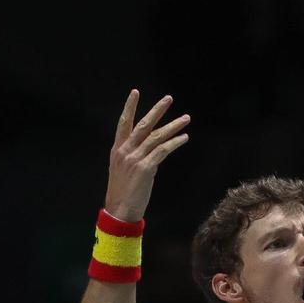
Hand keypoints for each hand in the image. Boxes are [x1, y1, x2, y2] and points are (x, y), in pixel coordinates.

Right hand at [103, 90, 190, 221]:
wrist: (120, 210)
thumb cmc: (123, 192)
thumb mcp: (123, 170)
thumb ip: (134, 156)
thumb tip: (151, 150)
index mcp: (117, 150)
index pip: (123, 123)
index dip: (129, 107)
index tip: (135, 92)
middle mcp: (125, 151)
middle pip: (144, 125)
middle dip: (157, 110)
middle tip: (169, 98)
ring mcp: (135, 159)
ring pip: (157, 136)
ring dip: (173, 126)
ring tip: (186, 118)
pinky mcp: (146, 168)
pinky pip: (163, 150)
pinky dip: (175, 142)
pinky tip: (184, 138)